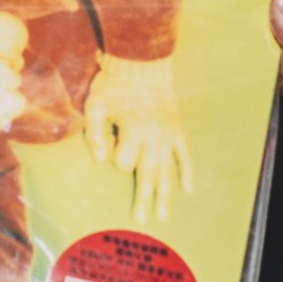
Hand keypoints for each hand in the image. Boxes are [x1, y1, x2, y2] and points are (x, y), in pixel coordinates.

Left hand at [82, 54, 193, 224]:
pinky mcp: (177, 129)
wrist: (143, 61)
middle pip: (148, 174)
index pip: (122, 161)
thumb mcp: (95, 104)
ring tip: (163, 216)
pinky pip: (184, 155)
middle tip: (141, 219)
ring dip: (164, 194)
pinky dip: (187, 171)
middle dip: (144, 199)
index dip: (114, 156)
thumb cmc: (114, 84)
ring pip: (167, 170)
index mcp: (133, 130)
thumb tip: (100, 159)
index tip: (111, 141)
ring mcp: (168, 134)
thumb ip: (94, 133)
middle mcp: (153, 136)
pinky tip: (188, 189)